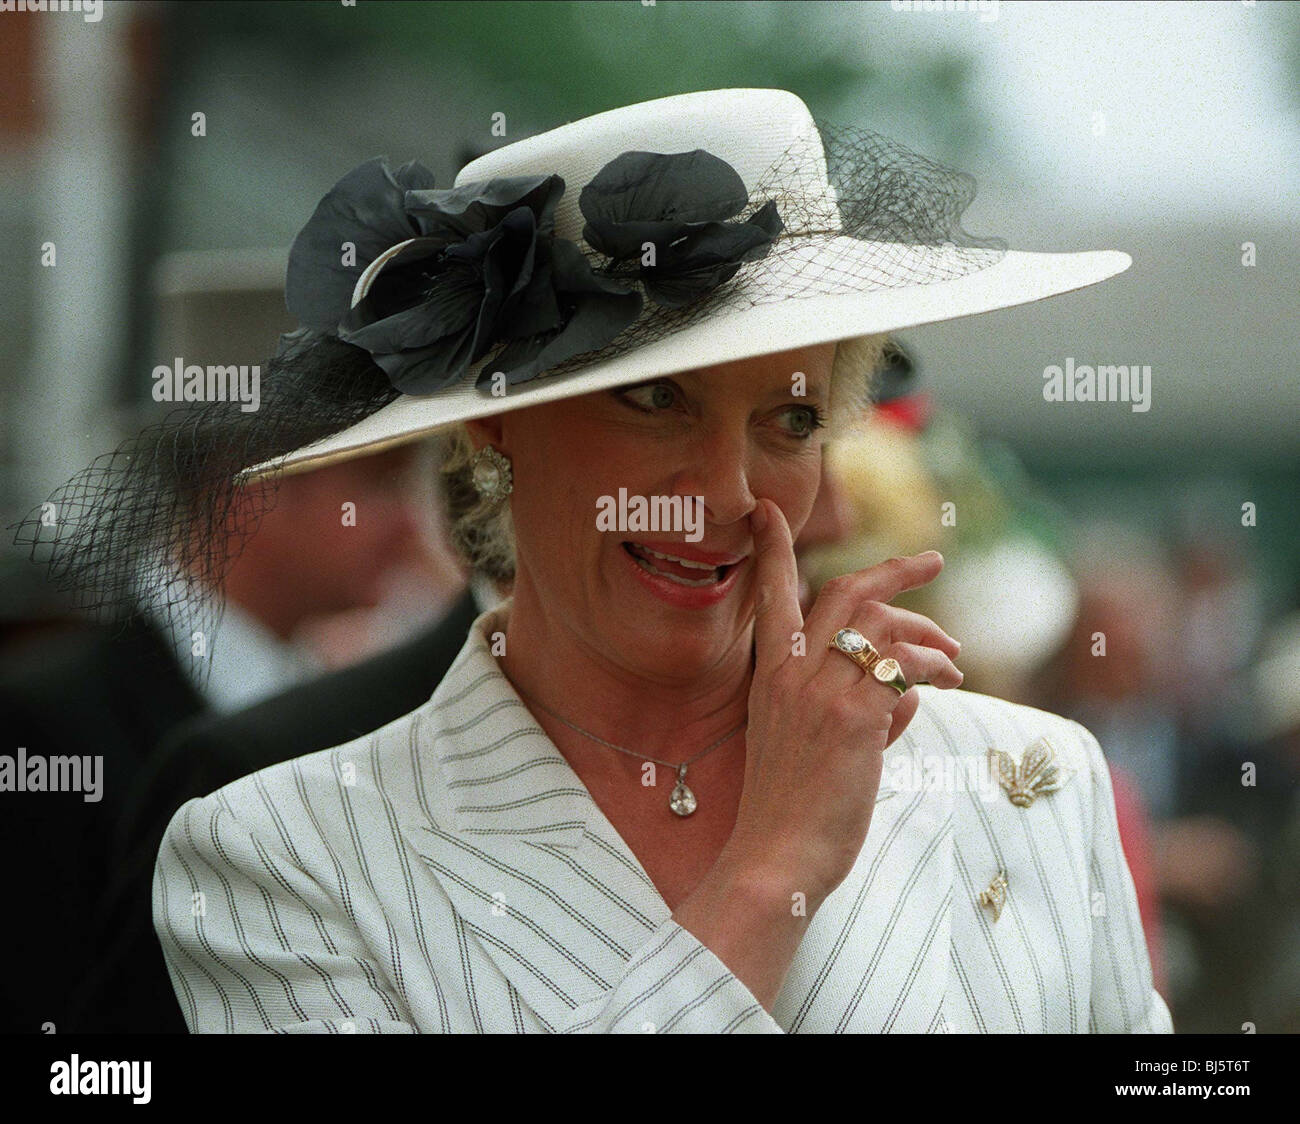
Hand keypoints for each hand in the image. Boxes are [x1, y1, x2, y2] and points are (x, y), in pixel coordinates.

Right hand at [726, 497, 962, 909]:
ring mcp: (821, 692)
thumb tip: (905, 696)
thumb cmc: (789, 807)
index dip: (772, 546)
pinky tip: (944, 685)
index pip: (770, 593)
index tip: (768, 509)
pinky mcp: (854, 719)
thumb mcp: (801, 743)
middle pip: (847, 593)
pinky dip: (933, 669)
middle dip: (895, 570)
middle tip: (931, 561)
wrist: (776, 855)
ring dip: (928, 635)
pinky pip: (905, 670)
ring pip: (884, 627)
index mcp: (769, 674)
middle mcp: (791, 673)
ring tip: (954, 658)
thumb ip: (849, 708)